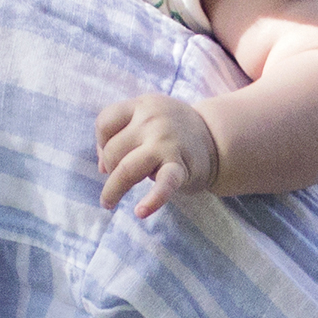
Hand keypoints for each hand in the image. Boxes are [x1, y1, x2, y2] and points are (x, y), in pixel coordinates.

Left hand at [96, 94, 222, 216]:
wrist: (216, 139)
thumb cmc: (172, 132)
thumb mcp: (147, 119)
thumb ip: (122, 136)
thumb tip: (101, 168)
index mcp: (142, 105)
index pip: (105, 122)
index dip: (101, 142)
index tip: (111, 154)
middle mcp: (152, 120)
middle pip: (112, 149)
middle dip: (110, 166)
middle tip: (122, 175)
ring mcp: (166, 143)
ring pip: (126, 168)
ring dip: (113, 189)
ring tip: (108, 202)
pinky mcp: (180, 167)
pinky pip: (164, 185)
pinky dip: (152, 200)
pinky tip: (141, 211)